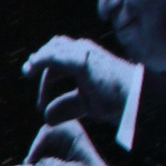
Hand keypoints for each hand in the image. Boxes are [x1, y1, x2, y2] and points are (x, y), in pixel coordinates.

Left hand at [21, 36, 136, 128]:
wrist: (137, 100)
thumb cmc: (119, 102)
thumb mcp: (87, 104)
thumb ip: (66, 107)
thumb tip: (46, 117)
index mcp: (89, 61)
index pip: (61, 61)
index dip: (47, 79)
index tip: (41, 102)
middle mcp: (87, 53)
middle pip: (56, 50)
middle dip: (41, 61)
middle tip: (28, 73)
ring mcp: (85, 53)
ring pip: (54, 49)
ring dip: (39, 60)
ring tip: (29, 71)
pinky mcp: (82, 60)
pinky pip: (54, 56)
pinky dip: (41, 61)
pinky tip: (32, 69)